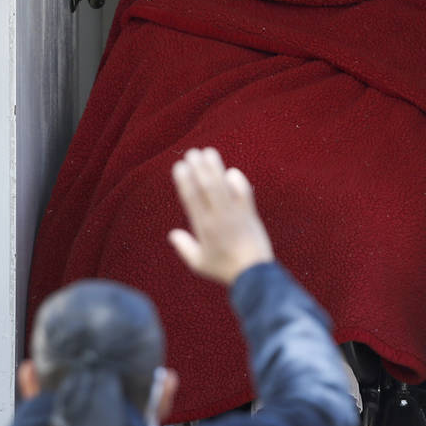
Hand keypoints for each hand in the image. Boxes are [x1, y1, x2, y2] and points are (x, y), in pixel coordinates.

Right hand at [167, 148, 273, 284]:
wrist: (253, 273)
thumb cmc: (224, 269)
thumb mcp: (199, 263)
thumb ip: (184, 247)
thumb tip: (172, 234)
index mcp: (203, 227)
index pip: (191, 198)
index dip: (185, 180)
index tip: (180, 166)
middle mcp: (218, 217)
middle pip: (207, 186)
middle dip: (199, 167)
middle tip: (192, 153)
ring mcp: (236, 214)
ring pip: (223, 185)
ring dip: (215, 167)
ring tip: (208, 152)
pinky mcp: (250, 214)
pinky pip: (244, 192)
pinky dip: (238, 181)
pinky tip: (231, 172)